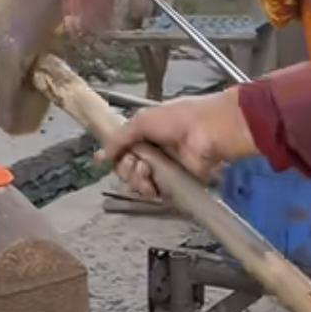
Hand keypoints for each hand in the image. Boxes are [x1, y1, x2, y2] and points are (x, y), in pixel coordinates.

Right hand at [103, 88, 256, 200]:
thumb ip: (119, 138)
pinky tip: (151, 180)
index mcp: (146, 133)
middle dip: (124, 167)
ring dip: (135, 178)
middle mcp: (154, 152)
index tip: (105, 159)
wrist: (208, 131)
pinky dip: (148, 188)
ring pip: (138, 182)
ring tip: (144, 169)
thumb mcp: (142, 120)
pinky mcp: (175, 184)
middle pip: (126, 169)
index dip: (114, 156)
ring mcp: (164, 169)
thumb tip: (101, 155)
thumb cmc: (178, 119)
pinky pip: (154, 192)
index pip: (122, 150)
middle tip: (133, 162)